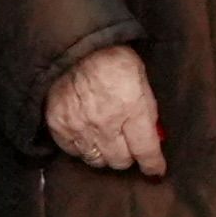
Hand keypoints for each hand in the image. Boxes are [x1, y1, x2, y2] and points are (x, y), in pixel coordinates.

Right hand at [44, 39, 167, 173]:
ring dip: (105, 154)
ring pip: (96, 160)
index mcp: (132, 109)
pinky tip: (87, 136)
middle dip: (128, 156)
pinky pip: (73, 151)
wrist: (73, 46)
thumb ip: (147, 110)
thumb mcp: (141, 80)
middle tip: (129, 147)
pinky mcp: (59, 125)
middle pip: (120, 161)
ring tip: (107, 142)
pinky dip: (82, 148)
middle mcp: (105, 123)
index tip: (156, 170)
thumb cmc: (113, 58)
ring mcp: (79, 126)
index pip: (146, 151)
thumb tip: (154, 135)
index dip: (153, 164)